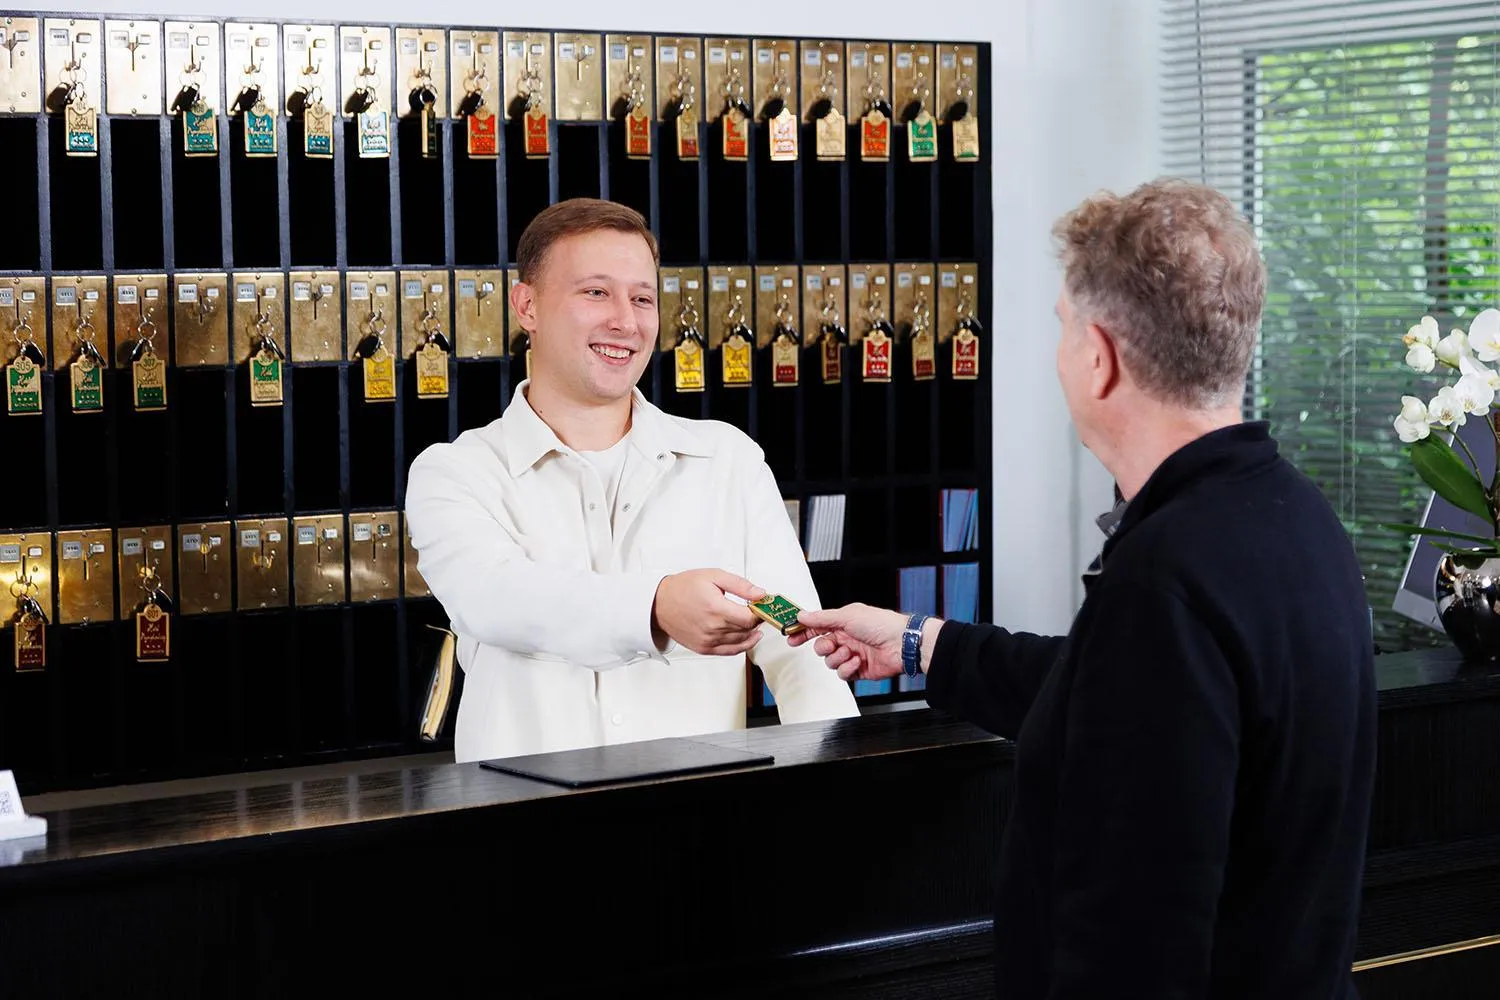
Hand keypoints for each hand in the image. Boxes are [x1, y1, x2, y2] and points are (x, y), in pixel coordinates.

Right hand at [652, 569, 767, 655]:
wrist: (659, 603)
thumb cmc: (683, 588)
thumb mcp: (714, 576)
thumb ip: (740, 585)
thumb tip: (760, 594)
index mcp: (716, 609)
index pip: (750, 619)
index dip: (760, 612)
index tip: (762, 606)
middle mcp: (712, 628)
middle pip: (747, 630)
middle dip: (756, 620)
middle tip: (758, 611)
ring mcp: (708, 641)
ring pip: (741, 641)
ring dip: (750, 632)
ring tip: (753, 622)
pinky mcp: (704, 648)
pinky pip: (730, 651)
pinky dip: (742, 645)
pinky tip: (748, 638)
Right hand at [788, 603, 906, 680]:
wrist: (901, 644)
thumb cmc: (880, 624)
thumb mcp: (847, 616)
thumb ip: (822, 618)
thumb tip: (803, 615)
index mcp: (843, 622)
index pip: (816, 627)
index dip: (802, 632)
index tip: (790, 636)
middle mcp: (846, 638)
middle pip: (821, 647)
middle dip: (823, 648)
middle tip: (830, 645)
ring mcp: (851, 654)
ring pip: (830, 662)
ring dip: (838, 658)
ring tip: (850, 652)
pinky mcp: (858, 669)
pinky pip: (842, 673)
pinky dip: (848, 668)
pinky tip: (858, 661)